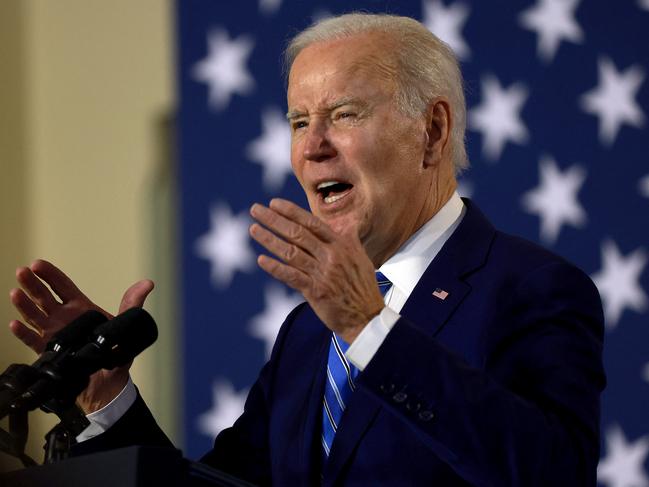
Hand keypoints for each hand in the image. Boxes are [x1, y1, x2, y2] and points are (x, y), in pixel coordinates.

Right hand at [9, 259, 153, 412]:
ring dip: (24, 305)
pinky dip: (24, 333)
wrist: (109, 382)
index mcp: (80, 307)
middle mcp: (63, 318)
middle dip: (32, 284)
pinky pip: (33, 342)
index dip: (50, 275)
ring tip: (16, 293)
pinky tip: (16, 324)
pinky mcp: (49, 352)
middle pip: (44, 297)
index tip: (38, 264)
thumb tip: (148, 283)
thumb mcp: (124, 324)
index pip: (62, 286)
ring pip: (35, 316)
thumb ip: (132, 303)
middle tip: (22, 272)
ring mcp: (54, 334)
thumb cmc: (115, 351)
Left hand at [250, 199, 383, 343]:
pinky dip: (275, 268)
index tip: (274, 203)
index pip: (312, 223)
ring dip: (270, 240)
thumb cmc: (362, 287)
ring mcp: (323, 273)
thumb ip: (350, 239)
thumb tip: (350, 223)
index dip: (291, 212)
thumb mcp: (360, 258)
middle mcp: (331, 256)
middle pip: (297, 233)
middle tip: (255, 210)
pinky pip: (292, 276)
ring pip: (291, 252)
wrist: (367, 316)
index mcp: (341, 245)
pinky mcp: (316, 292)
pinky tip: (261, 260)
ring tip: (253, 229)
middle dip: (274, 220)